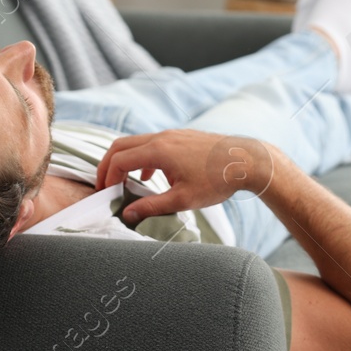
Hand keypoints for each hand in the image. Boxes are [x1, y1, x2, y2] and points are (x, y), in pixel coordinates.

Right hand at [95, 129, 279, 223]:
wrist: (247, 161)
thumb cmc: (217, 181)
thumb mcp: (183, 200)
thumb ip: (152, 207)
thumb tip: (127, 215)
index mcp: (158, 151)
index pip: (118, 160)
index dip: (106, 177)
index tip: (105, 194)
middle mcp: (161, 137)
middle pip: (121, 146)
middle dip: (107, 165)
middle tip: (103, 186)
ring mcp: (172, 134)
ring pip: (136, 143)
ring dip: (124, 161)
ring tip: (122, 183)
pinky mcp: (181, 136)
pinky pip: (151, 143)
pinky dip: (141, 157)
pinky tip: (149, 176)